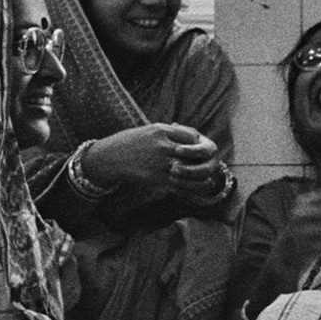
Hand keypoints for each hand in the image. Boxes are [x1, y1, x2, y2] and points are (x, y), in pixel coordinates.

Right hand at [86, 123, 220, 193]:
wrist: (110, 158)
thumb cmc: (131, 142)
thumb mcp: (150, 130)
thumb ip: (171, 132)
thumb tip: (193, 136)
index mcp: (161, 131)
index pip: (193, 136)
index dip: (201, 144)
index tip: (202, 150)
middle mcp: (162, 146)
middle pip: (196, 153)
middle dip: (205, 161)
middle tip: (210, 166)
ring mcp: (159, 162)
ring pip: (191, 171)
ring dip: (201, 177)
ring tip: (207, 181)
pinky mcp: (155, 178)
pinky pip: (179, 184)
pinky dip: (190, 188)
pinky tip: (195, 189)